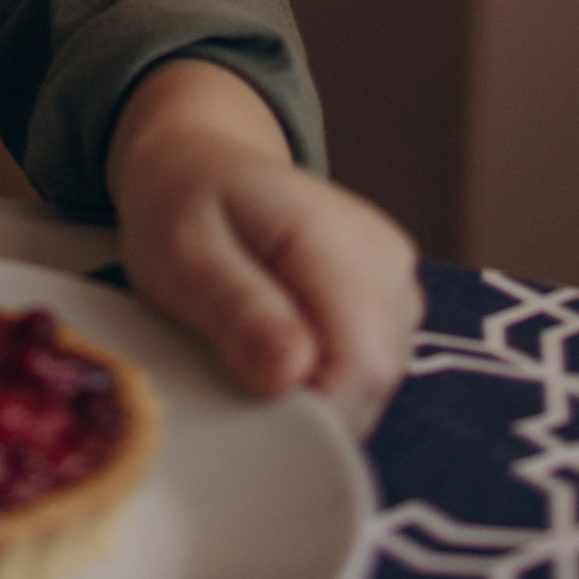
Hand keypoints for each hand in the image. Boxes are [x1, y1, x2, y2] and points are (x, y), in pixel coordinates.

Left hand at [105, 58, 418, 437]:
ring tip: (252, 352)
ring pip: (376, 384)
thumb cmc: (183, 205)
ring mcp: (396, 280)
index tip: (249, 415)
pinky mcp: (392, 300)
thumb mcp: (182, 253)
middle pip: (374, 379)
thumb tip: (291, 372)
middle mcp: (385, 259)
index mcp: (332, 234)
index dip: (312, 412)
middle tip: (236, 377)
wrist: (204, 163)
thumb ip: (237, 309)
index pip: (361, 362)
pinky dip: (325, 379)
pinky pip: (369, 370)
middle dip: (309, 406)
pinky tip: (280, 346)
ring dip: (315, 394)